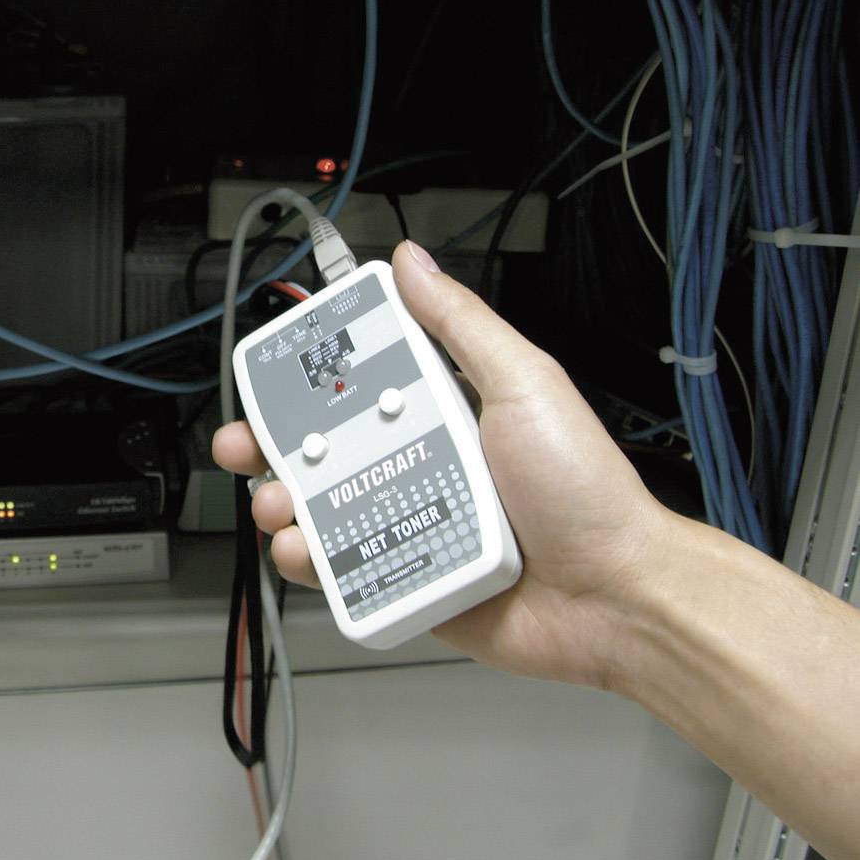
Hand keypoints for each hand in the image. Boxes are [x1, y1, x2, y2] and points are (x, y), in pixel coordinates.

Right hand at [213, 240, 673, 689]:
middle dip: (275, 442)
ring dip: (283, 501)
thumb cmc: (584, 491)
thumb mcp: (523, 385)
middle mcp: (422, 465)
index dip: (310, 375)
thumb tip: (414, 264)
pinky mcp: (406, 578)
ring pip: (322, 508)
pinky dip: (312, 561)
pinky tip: (306, 550)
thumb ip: (462, 325)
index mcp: (445, 412)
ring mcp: (411, 522)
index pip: (360, 383)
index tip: (275, 372)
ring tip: (278, 502)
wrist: (612, 595)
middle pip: (326, 447)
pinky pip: (343, 568)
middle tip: (247, 442)